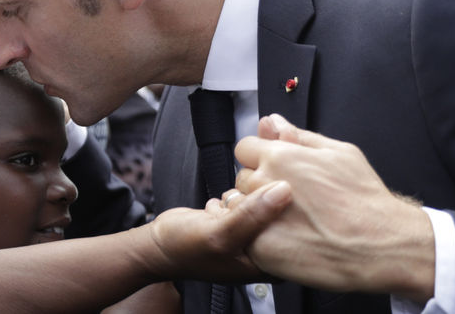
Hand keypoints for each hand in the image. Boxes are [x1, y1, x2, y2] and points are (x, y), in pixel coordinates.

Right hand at [143, 180, 290, 283]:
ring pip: (263, 199)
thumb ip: (252, 215)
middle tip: (233, 208)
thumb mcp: (219, 234)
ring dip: (241, 196)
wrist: (159, 244)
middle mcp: (266, 251)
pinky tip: (220, 207)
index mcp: (271, 265)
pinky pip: (248, 197)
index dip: (280, 208)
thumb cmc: (184, 249)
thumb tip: (284, 190)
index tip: (259, 201)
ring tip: (223, 211)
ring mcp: (254, 235)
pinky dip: (232, 196)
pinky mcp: (242, 220)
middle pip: (280, 210)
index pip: (295, 228)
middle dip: (257, 199)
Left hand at [232, 114, 435, 303]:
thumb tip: (272, 121)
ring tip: (288, 220)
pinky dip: (260, 237)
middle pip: (242, 178)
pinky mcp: (261, 247)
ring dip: (255, 211)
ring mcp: (261, 216)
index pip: (245, 148)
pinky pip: (247, 236)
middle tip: (288, 199)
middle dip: (258, 185)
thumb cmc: (365, 199)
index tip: (274, 171)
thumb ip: (299, 135)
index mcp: (281, 156)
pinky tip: (286, 239)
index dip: (259, 158)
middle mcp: (266, 182)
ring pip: (241, 207)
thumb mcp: (339, 152)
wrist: (382, 244)